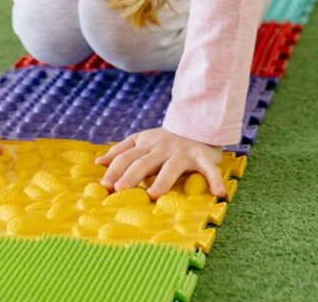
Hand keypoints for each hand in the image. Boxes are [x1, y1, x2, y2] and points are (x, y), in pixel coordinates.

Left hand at [95, 127, 226, 199]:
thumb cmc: (165, 140)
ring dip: (162, 181)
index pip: (126, 157)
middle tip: (120, 190)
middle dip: (131, 176)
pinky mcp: (201, 157)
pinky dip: (214, 180)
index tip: (105, 185)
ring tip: (154, 194)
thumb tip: (98, 162)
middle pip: (143, 162)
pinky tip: (219, 194)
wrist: (196, 124)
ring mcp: (182, 153)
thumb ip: (121, 150)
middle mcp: (162, 148)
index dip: (115, 170)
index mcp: (146, 145)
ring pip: (170, 168)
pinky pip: (208, 170)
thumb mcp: (141, 140)